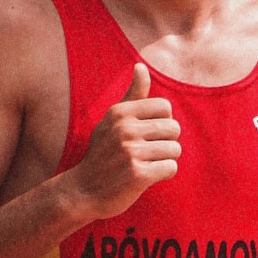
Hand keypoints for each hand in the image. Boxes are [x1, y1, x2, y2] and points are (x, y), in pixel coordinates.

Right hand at [68, 62, 180, 217]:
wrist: (83, 191)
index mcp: (120, 112)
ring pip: (175, 149)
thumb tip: (141, 66)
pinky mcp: (138, 175)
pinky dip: (164, 174)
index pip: (165, 108)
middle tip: (147, 153)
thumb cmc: (102, 154)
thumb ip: (132, 95)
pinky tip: (147, 177)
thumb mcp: (112, 121)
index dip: (161, 123)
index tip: (146, 135)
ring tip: (146, 164)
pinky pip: (171, 168)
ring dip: (165, 160)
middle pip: (174, 128)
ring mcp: (131, 152)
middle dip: (166, 142)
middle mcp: (125, 129)